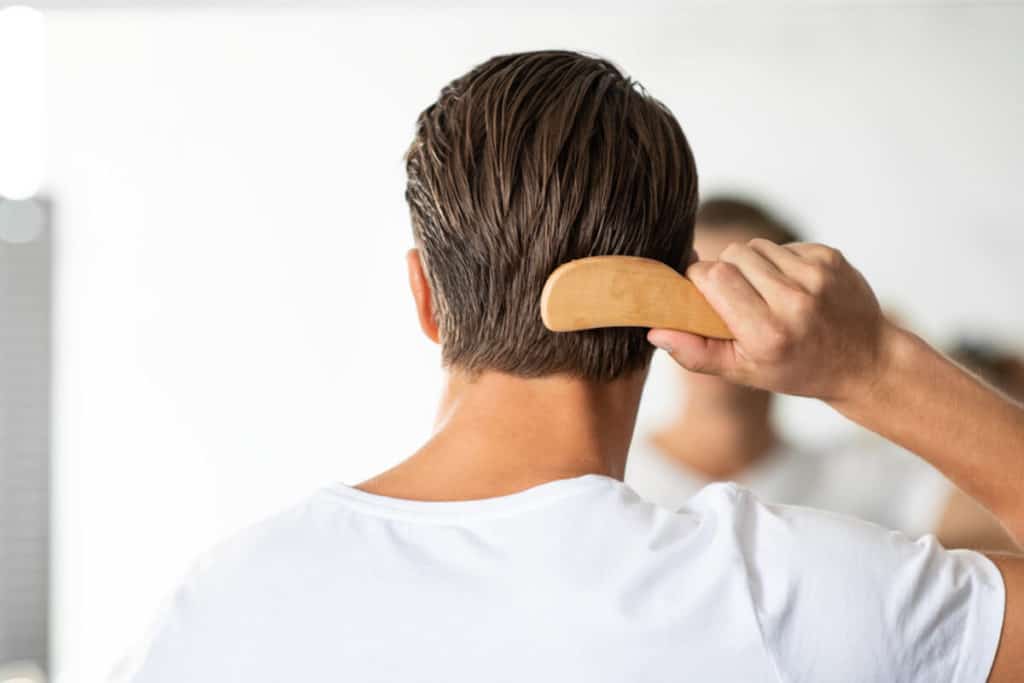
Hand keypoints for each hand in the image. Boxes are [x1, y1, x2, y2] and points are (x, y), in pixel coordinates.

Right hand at [648, 240, 891, 401]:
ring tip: (765, 294)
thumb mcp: (744, 372)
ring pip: (755, 247)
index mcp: (768, 333)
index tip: (702, 295)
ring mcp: (816, 276)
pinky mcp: (829, 257)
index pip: (713, 277)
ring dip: (751, 265)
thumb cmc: (797, 369)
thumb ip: (697, 352)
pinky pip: (782, 246)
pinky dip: (778, 262)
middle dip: (725, 271)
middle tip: (737, 298)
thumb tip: (655, 330)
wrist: (865, 360)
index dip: (699, 281)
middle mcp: (794, 301)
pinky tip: (791, 287)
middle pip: (731, 255)